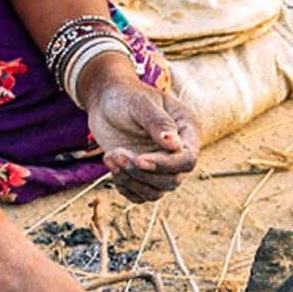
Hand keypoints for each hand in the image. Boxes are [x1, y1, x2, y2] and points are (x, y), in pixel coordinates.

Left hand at [84, 61, 199, 202]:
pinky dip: (125, 188)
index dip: (165, 164)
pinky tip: (111, 167)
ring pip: (156, 191)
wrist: (105, 99)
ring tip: (110, 157)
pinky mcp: (144, 174)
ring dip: (131, 180)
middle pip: (172, 179)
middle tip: (116, 154)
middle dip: (142, 172)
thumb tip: (175, 146)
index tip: (139, 159)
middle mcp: (178, 152)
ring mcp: (161, 165)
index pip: (187, 159)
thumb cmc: (125, 95)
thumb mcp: (141, 103)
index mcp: (186, 130)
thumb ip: (158, 122)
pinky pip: (141, 195)